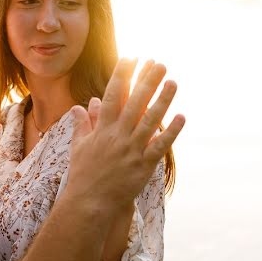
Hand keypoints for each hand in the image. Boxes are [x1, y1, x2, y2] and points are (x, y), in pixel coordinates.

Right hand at [66, 58, 183, 214]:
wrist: (90, 202)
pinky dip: (171, 131)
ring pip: (150, 120)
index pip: (112, 95)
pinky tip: (182, 117)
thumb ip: (82, 125)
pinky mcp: (143, 165)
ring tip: (173, 82)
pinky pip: (159, 145)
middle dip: (147, 81)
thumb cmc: (84, 174)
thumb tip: (80, 106)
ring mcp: (131, 150)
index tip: (131, 58)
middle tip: (159, 63)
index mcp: (102, 129)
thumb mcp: (79, 147)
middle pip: (134, 102)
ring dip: (162, 100)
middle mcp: (117, 135)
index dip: (122, 76)